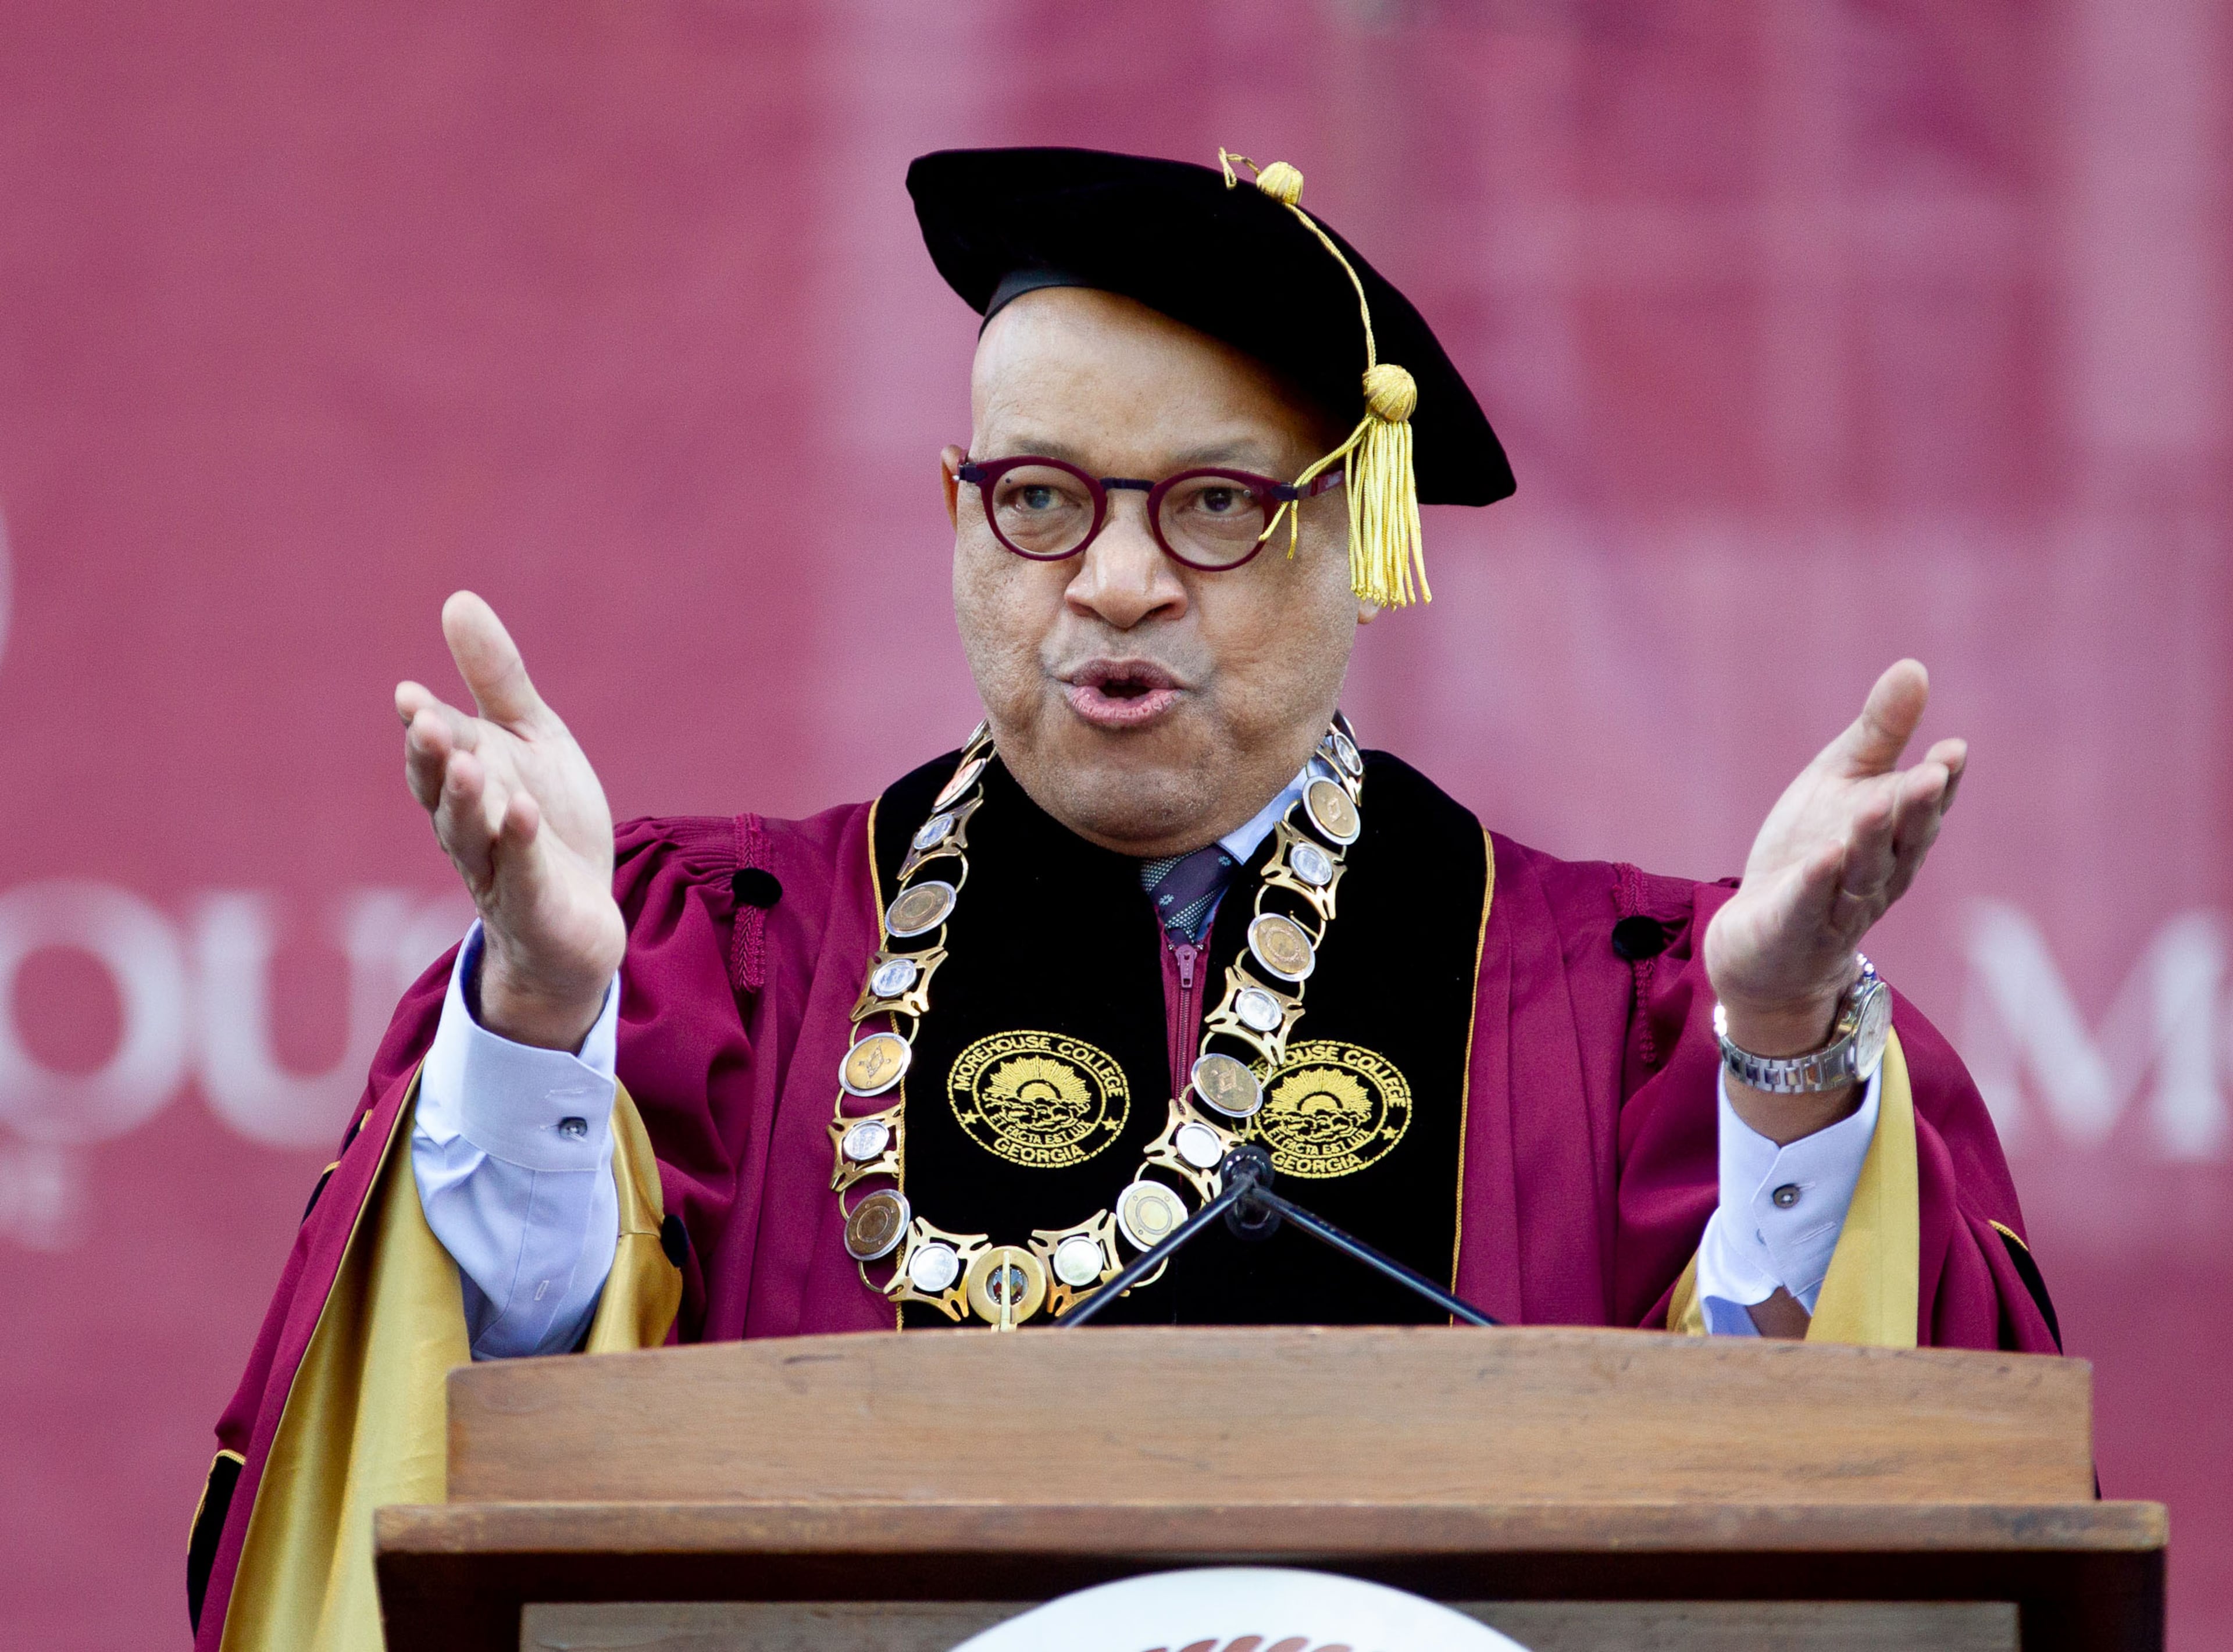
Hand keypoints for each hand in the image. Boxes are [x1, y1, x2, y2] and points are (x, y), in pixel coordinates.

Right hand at [396, 593, 624, 1049]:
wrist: (579, 919)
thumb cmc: (548, 820)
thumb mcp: (532, 739)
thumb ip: (496, 679)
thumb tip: (457, 600)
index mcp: (464, 781)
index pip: (436, 749)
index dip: (422, 724)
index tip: (410, 694)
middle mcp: (468, 826)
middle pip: (440, 791)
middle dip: (431, 757)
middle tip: (425, 722)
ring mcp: (497, 869)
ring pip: (468, 834)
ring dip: (464, 800)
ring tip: (467, 762)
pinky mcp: (532, 905)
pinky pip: (522, 874)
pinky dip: (520, 844)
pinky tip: (522, 812)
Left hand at [1704, 660, 1964, 1141]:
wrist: (1763, 939)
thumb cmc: (1812, 851)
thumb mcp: (1841, 782)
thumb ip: (1880, 733)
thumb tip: (1914, 666)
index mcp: (1894, 834)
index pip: (1924, 805)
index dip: (1941, 780)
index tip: (1953, 749)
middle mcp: (1879, 872)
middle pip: (1904, 839)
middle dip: (1917, 808)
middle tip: (1933, 773)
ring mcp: (1841, 905)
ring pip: (1864, 872)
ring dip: (1872, 840)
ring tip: (1879, 803)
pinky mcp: (1798, 929)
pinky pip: (1812, 906)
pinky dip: (1819, 883)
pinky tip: (1825, 856)